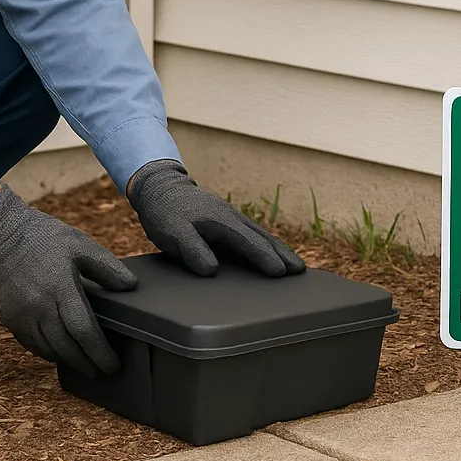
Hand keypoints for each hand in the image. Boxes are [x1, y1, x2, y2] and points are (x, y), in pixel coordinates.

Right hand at [0, 185, 135, 375]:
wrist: (0, 233)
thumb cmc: (44, 237)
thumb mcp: (80, 244)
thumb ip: (107, 267)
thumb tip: (130, 286)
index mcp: (60, 288)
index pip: (84, 331)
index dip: (100, 353)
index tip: (113, 364)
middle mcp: (39, 306)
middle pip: (67, 348)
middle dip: (87, 363)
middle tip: (102, 371)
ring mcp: (20, 315)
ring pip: (48, 350)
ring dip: (68, 360)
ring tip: (83, 363)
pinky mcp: (8, 318)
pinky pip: (30, 345)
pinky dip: (47, 352)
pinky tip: (58, 351)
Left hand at [127, 159, 305, 277]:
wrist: (160, 187)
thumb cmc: (164, 213)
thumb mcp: (172, 233)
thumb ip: (192, 249)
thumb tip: (212, 269)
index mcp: (221, 222)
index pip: (248, 243)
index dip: (265, 258)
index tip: (281, 273)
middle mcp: (231, 218)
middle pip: (262, 238)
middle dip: (282, 254)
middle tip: (300, 270)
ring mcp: (230, 217)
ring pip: (260, 234)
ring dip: (278, 248)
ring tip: (294, 264)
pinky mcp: (226, 219)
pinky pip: (251, 232)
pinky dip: (265, 243)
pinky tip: (270, 251)